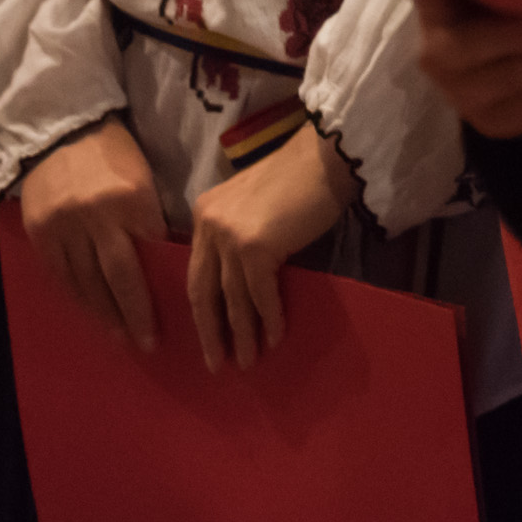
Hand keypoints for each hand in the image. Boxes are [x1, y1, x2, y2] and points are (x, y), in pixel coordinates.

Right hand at [16, 119, 167, 357]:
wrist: (63, 130)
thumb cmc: (114, 155)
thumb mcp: (143, 181)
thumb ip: (148, 220)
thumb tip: (163, 267)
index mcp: (130, 200)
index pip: (148, 256)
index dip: (158, 290)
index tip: (168, 317)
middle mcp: (96, 216)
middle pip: (117, 277)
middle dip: (132, 314)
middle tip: (145, 343)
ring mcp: (64, 226)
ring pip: (86, 282)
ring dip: (103, 314)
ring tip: (118, 336)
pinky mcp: (40, 231)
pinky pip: (61, 274)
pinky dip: (77, 296)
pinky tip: (90, 312)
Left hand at [186, 122, 356, 371]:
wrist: (325, 157)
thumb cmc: (298, 181)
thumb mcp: (252, 208)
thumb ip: (237, 236)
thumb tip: (241, 284)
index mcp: (204, 214)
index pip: (197, 272)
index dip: (202, 310)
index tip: (208, 338)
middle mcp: (208, 225)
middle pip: (203, 291)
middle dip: (210, 332)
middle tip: (217, 364)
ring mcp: (229, 236)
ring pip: (231, 299)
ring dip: (241, 334)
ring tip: (249, 361)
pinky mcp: (254, 247)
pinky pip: (259, 295)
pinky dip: (268, 319)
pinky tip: (275, 337)